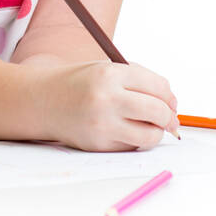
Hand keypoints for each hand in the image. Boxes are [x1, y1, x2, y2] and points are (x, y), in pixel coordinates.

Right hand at [40, 60, 178, 151]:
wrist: (42, 101)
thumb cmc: (79, 84)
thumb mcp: (106, 70)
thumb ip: (138, 81)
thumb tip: (172, 104)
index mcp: (110, 74)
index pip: (158, 86)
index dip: (169, 96)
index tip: (171, 102)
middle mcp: (106, 99)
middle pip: (158, 111)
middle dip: (169, 117)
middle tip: (169, 119)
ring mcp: (102, 124)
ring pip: (149, 135)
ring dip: (155, 132)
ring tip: (148, 126)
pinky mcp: (98, 144)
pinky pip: (131, 146)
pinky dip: (134, 140)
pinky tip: (123, 130)